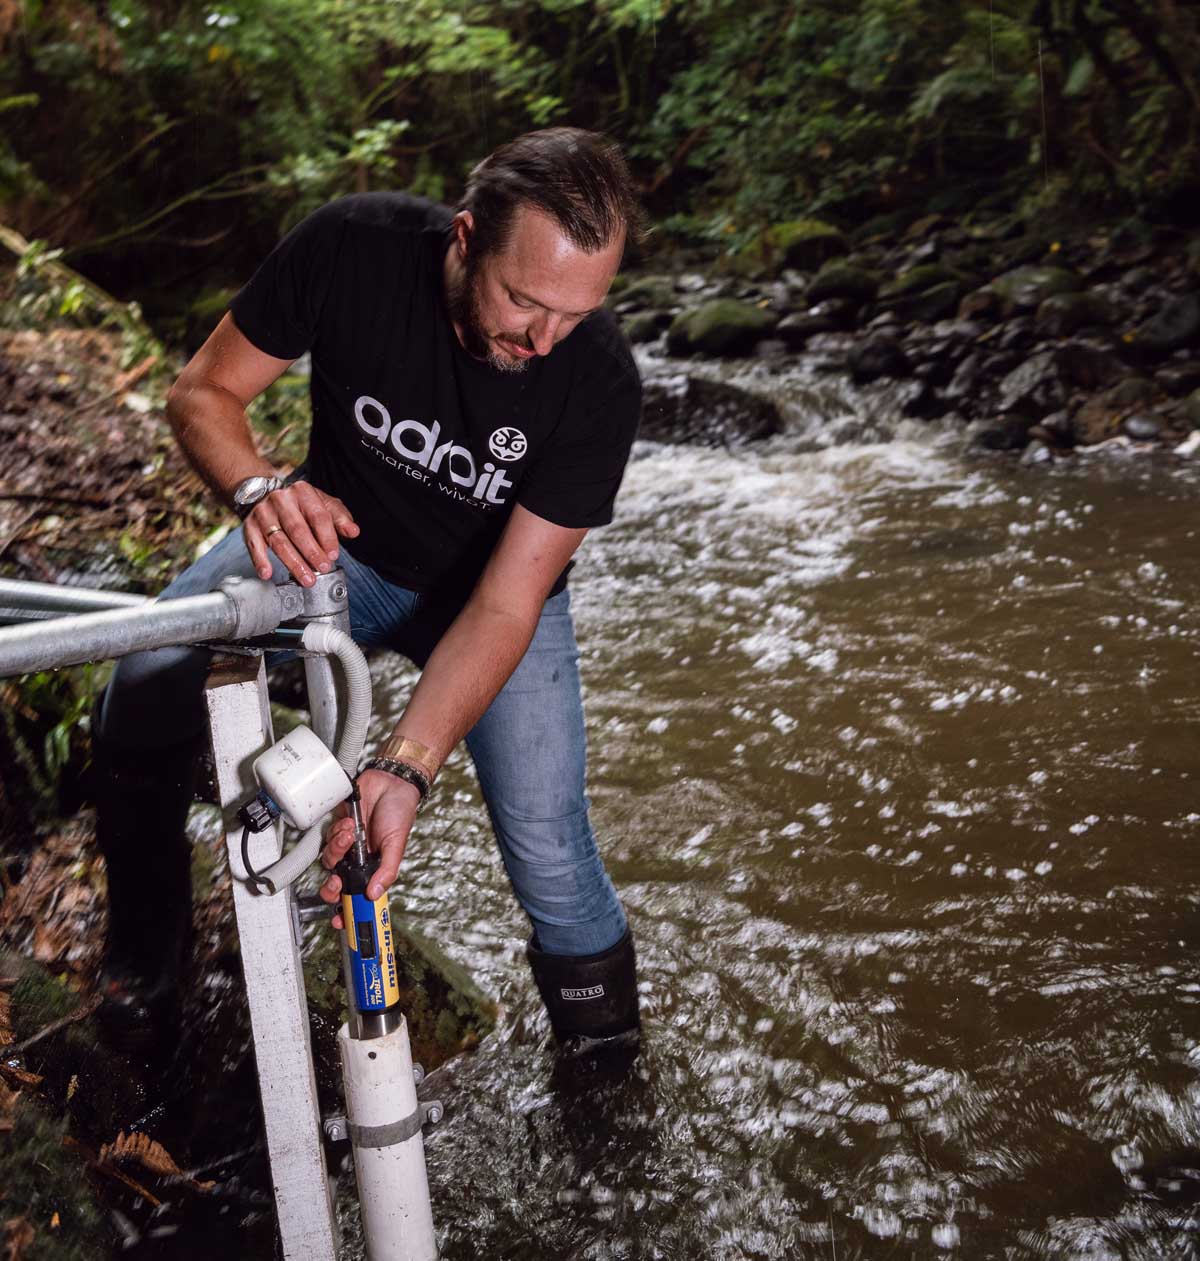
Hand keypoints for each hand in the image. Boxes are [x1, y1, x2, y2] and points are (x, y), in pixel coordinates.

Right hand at [243, 481, 359, 586]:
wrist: (262, 492)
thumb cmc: (299, 503)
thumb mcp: (322, 503)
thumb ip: (339, 518)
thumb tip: (353, 532)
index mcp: (303, 492)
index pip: (318, 516)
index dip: (327, 537)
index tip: (334, 554)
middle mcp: (281, 500)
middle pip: (297, 530)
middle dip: (312, 552)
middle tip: (323, 568)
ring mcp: (263, 513)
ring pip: (279, 541)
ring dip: (293, 562)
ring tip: (306, 578)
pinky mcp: (249, 526)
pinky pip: (254, 545)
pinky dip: (260, 560)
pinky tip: (267, 573)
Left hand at [318, 770, 420, 926]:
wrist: (390, 783)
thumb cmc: (399, 813)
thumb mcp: (397, 845)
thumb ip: (387, 871)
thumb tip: (374, 894)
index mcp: (373, 869)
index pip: (358, 895)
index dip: (347, 910)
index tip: (340, 922)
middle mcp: (357, 860)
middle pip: (336, 884)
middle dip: (331, 887)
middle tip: (335, 882)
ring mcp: (346, 845)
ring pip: (329, 860)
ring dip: (338, 849)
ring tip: (351, 834)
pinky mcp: (337, 828)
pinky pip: (327, 838)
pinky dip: (337, 832)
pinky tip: (350, 822)